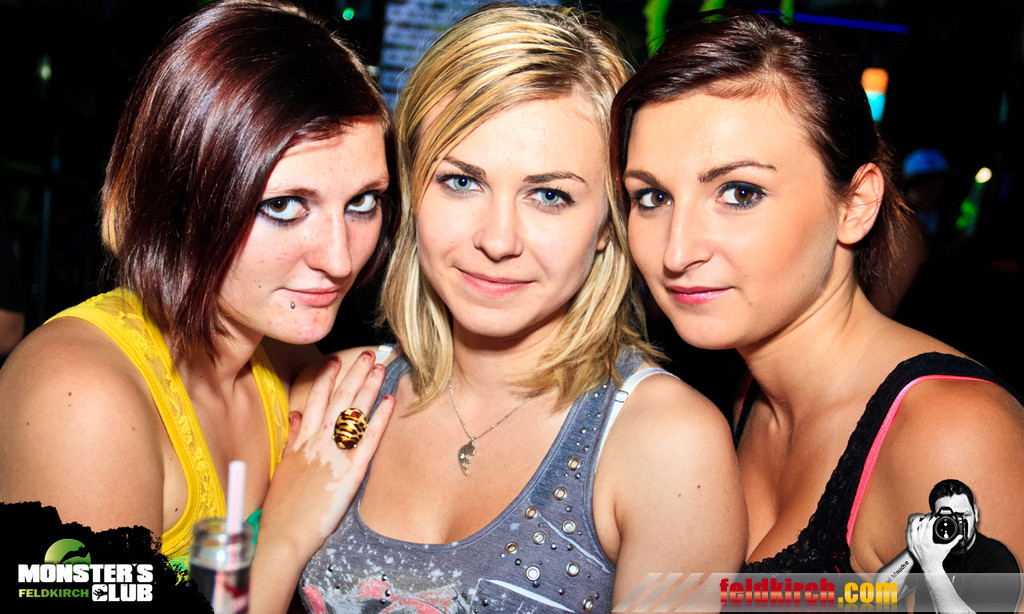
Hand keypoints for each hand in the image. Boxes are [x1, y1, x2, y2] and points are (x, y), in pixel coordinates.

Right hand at [258, 351, 393, 558]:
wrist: (285, 533)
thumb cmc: (284, 506)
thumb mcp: (284, 466)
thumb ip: (292, 438)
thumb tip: (296, 415)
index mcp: (302, 439)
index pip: (315, 399)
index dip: (327, 378)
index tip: (336, 360)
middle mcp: (318, 441)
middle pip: (339, 398)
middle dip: (354, 373)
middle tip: (367, 354)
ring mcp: (335, 454)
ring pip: (354, 412)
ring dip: (369, 387)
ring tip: (380, 367)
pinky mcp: (351, 471)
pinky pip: (369, 439)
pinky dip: (380, 418)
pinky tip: (391, 401)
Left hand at [906, 513, 959, 573]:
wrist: (930, 567)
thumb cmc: (937, 558)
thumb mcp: (946, 549)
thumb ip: (953, 541)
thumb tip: (960, 536)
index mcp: (927, 542)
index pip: (928, 526)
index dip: (931, 519)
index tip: (933, 516)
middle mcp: (919, 542)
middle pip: (920, 525)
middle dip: (924, 518)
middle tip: (927, 516)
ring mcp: (913, 544)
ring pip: (911, 528)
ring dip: (915, 522)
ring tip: (919, 518)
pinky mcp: (910, 546)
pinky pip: (907, 534)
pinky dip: (909, 528)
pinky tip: (912, 525)